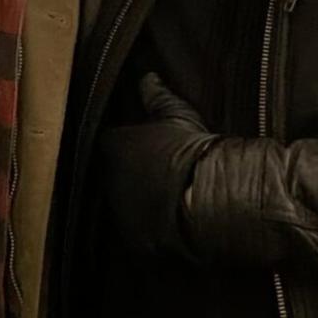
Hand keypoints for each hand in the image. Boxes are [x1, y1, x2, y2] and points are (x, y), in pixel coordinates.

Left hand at [99, 73, 218, 259]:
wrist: (210, 198)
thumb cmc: (193, 151)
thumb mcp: (176, 114)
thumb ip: (156, 95)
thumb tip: (147, 77)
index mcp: (112, 146)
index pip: (110, 142)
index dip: (128, 144)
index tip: (146, 147)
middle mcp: (107, 180)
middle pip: (113, 174)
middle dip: (130, 173)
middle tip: (159, 172)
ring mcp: (119, 213)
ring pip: (124, 203)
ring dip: (139, 201)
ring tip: (168, 198)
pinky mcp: (134, 241)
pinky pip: (137, 231)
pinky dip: (150, 226)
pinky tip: (171, 220)